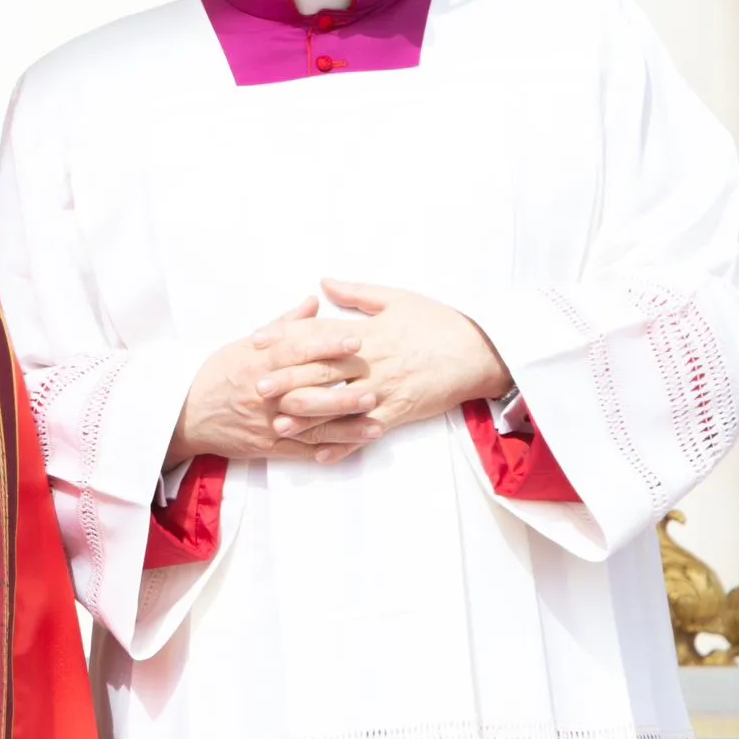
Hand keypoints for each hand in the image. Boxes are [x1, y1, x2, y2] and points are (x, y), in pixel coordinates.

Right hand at [167, 298, 369, 465]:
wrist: (186, 415)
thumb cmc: (217, 375)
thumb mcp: (243, 345)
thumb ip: (284, 325)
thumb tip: (314, 302)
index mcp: (257, 362)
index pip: (296, 351)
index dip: (326, 345)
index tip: (354, 341)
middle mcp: (263, 392)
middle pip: (307, 387)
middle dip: (342, 385)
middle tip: (374, 380)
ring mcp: (267, 421)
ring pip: (311, 422)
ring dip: (345, 421)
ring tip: (375, 417)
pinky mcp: (269, 445)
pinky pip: (303, 448)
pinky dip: (331, 446)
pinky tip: (354, 442)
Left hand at [261, 280, 511, 449]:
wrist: (480, 351)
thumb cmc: (439, 321)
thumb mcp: (397, 298)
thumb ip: (357, 293)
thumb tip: (324, 283)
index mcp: (368, 332)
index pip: (319, 333)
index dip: (286, 336)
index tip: (259, 341)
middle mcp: (372, 362)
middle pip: (322, 372)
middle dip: (288, 380)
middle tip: (258, 388)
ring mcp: (385, 390)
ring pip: (340, 407)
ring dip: (309, 418)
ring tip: (280, 426)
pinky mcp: (399, 413)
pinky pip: (367, 432)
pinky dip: (345, 445)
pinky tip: (323, 456)